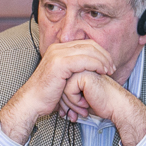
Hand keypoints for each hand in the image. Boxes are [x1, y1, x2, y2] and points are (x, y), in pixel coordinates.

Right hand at [0, 39, 115, 143]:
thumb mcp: (63, 78)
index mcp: (58, 49)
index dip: (100, 52)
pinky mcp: (60, 63)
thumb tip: (90, 68)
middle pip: (89, 44)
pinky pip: (84, 60)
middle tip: (112, 68)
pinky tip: (101, 72)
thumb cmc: (48, 94)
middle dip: (104, 55)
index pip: (85, 43)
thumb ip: (74, 69)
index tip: (108, 64)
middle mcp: (57, 48)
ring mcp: (58, 54)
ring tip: (110, 71)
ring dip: (103, 60)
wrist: (32, 102)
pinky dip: (96, 64)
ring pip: (89, 50)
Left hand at [59, 70, 145, 145]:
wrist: (116, 106)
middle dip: (67, 104)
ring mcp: (81, 68)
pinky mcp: (83, 74)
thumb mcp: (79, 99)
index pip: (60, 86)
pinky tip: (87, 102)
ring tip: (83, 109)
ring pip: (62, 89)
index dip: (64, 102)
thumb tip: (56, 104)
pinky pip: (68, 90)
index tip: (70, 112)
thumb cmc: (100, 104)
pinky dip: (76, 101)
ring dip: (72, 104)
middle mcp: (78, 67)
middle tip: (76, 113)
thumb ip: (68, 94)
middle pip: (60, 87)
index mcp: (77, 70)